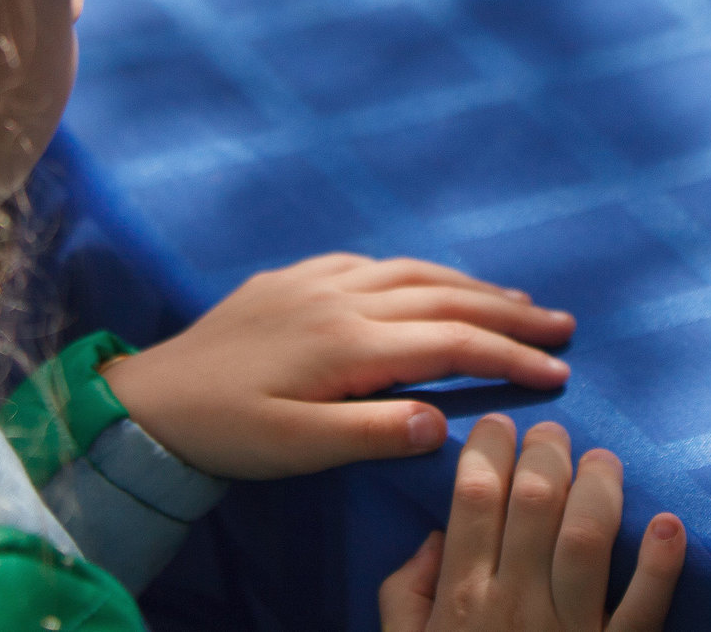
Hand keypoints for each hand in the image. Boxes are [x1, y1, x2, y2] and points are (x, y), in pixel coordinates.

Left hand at [100, 255, 576, 478]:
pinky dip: (414, 271)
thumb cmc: (223, 433)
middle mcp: (339, 297)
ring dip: (469, 283)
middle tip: (564, 324)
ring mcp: (315, 280)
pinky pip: (370, 262)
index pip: (450, 342)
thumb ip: (371, 432)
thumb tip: (444, 422)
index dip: (511, 355)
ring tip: (515, 300)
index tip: (561, 371)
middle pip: (443, 295)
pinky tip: (426, 280)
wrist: (146, 399)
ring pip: (411, 271)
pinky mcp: (291, 278)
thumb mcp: (296, 448)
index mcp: (347, 341)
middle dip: (508, 311)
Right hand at [377, 417, 684, 631]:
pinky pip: (644, 609)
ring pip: (589, 537)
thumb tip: (433, 537)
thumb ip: (405, 596)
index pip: (475, 498)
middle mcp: (515, 607)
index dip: (490, 448)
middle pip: (536, 500)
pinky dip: (662, 565)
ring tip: (603, 462)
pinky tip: (668, 524)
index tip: (499, 425)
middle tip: (554, 435)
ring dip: (600, 486)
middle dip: (547, 450)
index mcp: (461, 600)